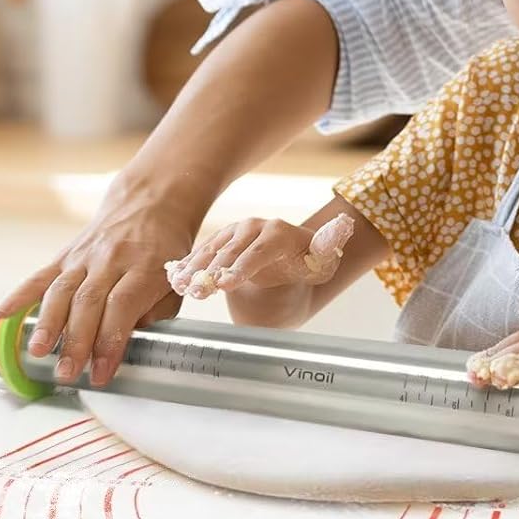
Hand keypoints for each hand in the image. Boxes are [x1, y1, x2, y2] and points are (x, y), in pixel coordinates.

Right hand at [0, 184, 191, 386]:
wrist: (149, 201)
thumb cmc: (164, 248)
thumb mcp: (175, 280)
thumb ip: (156, 312)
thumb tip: (129, 340)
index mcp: (144, 265)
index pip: (122, 305)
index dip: (109, 341)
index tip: (102, 372)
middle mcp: (111, 259)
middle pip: (87, 302)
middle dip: (76, 341)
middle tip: (68, 372)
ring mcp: (84, 256)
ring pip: (61, 291)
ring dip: (48, 323)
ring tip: (38, 351)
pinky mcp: (65, 255)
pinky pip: (39, 276)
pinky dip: (18, 296)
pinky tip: (2, 316)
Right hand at [166, 213, 354, 297]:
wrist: (288, 259)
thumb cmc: (307, 264)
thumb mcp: (323, 260)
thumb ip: (331, 244)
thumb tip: (343, 226)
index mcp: (278, 231)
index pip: (259, 250)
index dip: (242, 266)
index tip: (226, 283)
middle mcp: (253, 227)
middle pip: (230, 251)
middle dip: (213, 271)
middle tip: (198, 291)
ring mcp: (233, 233)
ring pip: (211, 250)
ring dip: (195, 268)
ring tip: (181, 286)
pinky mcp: (219, 241)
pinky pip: (201, 253)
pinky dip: (188, 266)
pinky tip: (174, 280)